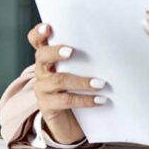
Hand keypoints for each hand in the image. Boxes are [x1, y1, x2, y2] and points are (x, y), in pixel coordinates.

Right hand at [28, 23, 107, 144]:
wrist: (70, 121)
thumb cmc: (79, 87)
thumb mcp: (79, 69)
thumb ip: (85, 56)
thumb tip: (112, 44)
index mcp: (48, 57)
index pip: (36, 40)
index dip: (38, 33)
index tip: (48, 27)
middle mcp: (41, 70)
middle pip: (41, 56)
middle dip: (55, 52)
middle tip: (71, 51)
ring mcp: (42, 89)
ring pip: (58, 80)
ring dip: (82, 81)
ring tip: (101, 83)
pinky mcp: (47, 106)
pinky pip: (65, 101)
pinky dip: (85, 100)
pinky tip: (100, 100)